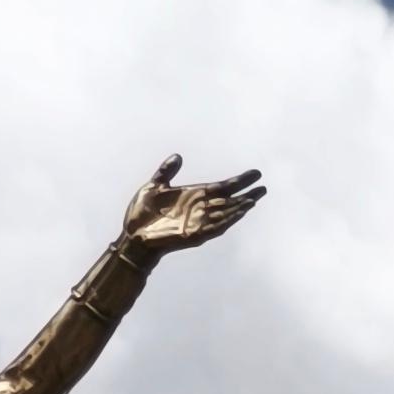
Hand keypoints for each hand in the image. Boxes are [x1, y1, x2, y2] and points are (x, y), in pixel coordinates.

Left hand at [122, 153, 264, 254]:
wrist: (131, 236)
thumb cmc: (141, 215)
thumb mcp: (153, 186)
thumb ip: (167, 172)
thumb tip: (178, 157)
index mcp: (194, 196)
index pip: (223, 188)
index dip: (239, 181)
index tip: (255, 174)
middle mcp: (199, 210)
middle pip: (229, 201)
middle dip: (246, 195)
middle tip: (263, 188)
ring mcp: (197, 223)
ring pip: (225, 215)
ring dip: (239, 208)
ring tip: (254, 200)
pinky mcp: (192, 235)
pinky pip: (214, 227)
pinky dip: (226, 220)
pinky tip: (238, 213)